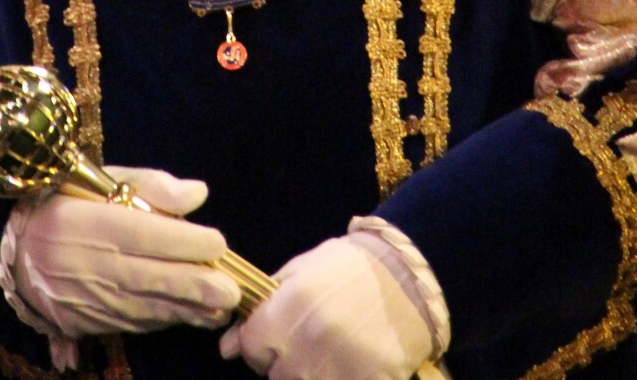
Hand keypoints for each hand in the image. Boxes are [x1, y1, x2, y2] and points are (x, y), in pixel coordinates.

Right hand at [0, 165, 240, 362]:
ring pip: (142, 307)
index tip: (217, 242)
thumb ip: (150, 184)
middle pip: (147, 278)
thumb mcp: (101, 177)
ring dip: (184, 310)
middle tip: (230, 292)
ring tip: (218, 310)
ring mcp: (84, 298)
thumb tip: (197, 195)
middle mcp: (86, 264)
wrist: (17, 251)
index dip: (183, 242)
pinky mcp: (84, 322)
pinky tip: (187, 315)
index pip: (143, 234)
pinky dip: (160, 320)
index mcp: (90, 222)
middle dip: (193, 287)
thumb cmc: (68, 202)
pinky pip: (129, 323)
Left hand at [219, 236, 433, 379]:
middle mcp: (305, 346)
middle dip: (286, 362)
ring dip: (312, 372)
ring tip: (333, 349)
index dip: (260, 345)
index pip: (251, 350)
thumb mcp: (302, 270)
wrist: (410, 276)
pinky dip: (340, 376)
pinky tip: (351, 361)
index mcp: (287, 311)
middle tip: (312, 340)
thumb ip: (263, 307)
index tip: (274, 338)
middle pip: (276, 375)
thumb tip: (225, 347)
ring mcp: (334, 371)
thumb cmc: (351, 267)